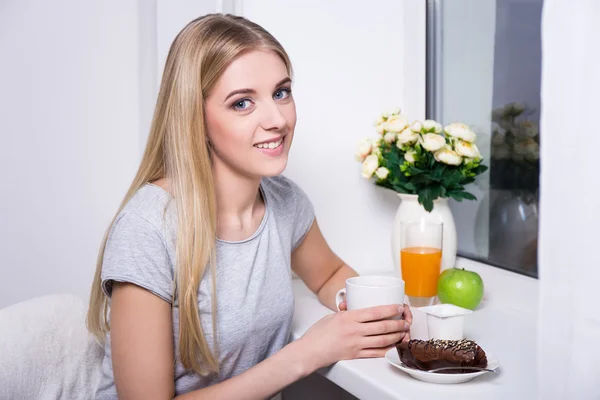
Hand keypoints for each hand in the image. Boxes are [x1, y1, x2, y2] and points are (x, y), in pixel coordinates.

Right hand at [297, 304, 411, 370]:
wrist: (311, 351)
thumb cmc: (318, 333)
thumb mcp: (332, 316)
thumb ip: (346, 311)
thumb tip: (352, 304)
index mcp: (349, 318)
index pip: (374, 312)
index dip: (389, 309)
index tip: (398, 307)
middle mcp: (355, 331)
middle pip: (382, 326)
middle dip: (397, 323)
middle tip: (404, 321)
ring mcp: (356, 344)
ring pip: (382, 340)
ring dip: (395, 336)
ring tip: (403, 333)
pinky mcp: (356, 355)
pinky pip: (376, 353)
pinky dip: (387, 350)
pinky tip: (393, 346)